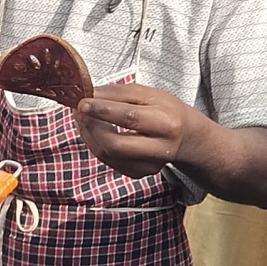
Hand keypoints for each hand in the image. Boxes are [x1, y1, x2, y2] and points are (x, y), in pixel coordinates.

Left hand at [74, 83, 196, 178]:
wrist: (188, 138)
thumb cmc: (167, 112)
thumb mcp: (149, 94)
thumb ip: (118, 92)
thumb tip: (90, 92)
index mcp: (166, 123)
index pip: (129, 118)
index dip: (101, 110)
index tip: (82, 102)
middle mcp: (159, 148)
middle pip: (114, 144)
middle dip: (90, 126)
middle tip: (78, 110)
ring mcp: (149, 165)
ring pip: (106, 154)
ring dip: (87, 134)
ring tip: (81, 117)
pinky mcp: (138, 173)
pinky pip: (107, 160)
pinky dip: (93, 143)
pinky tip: (91, 130)